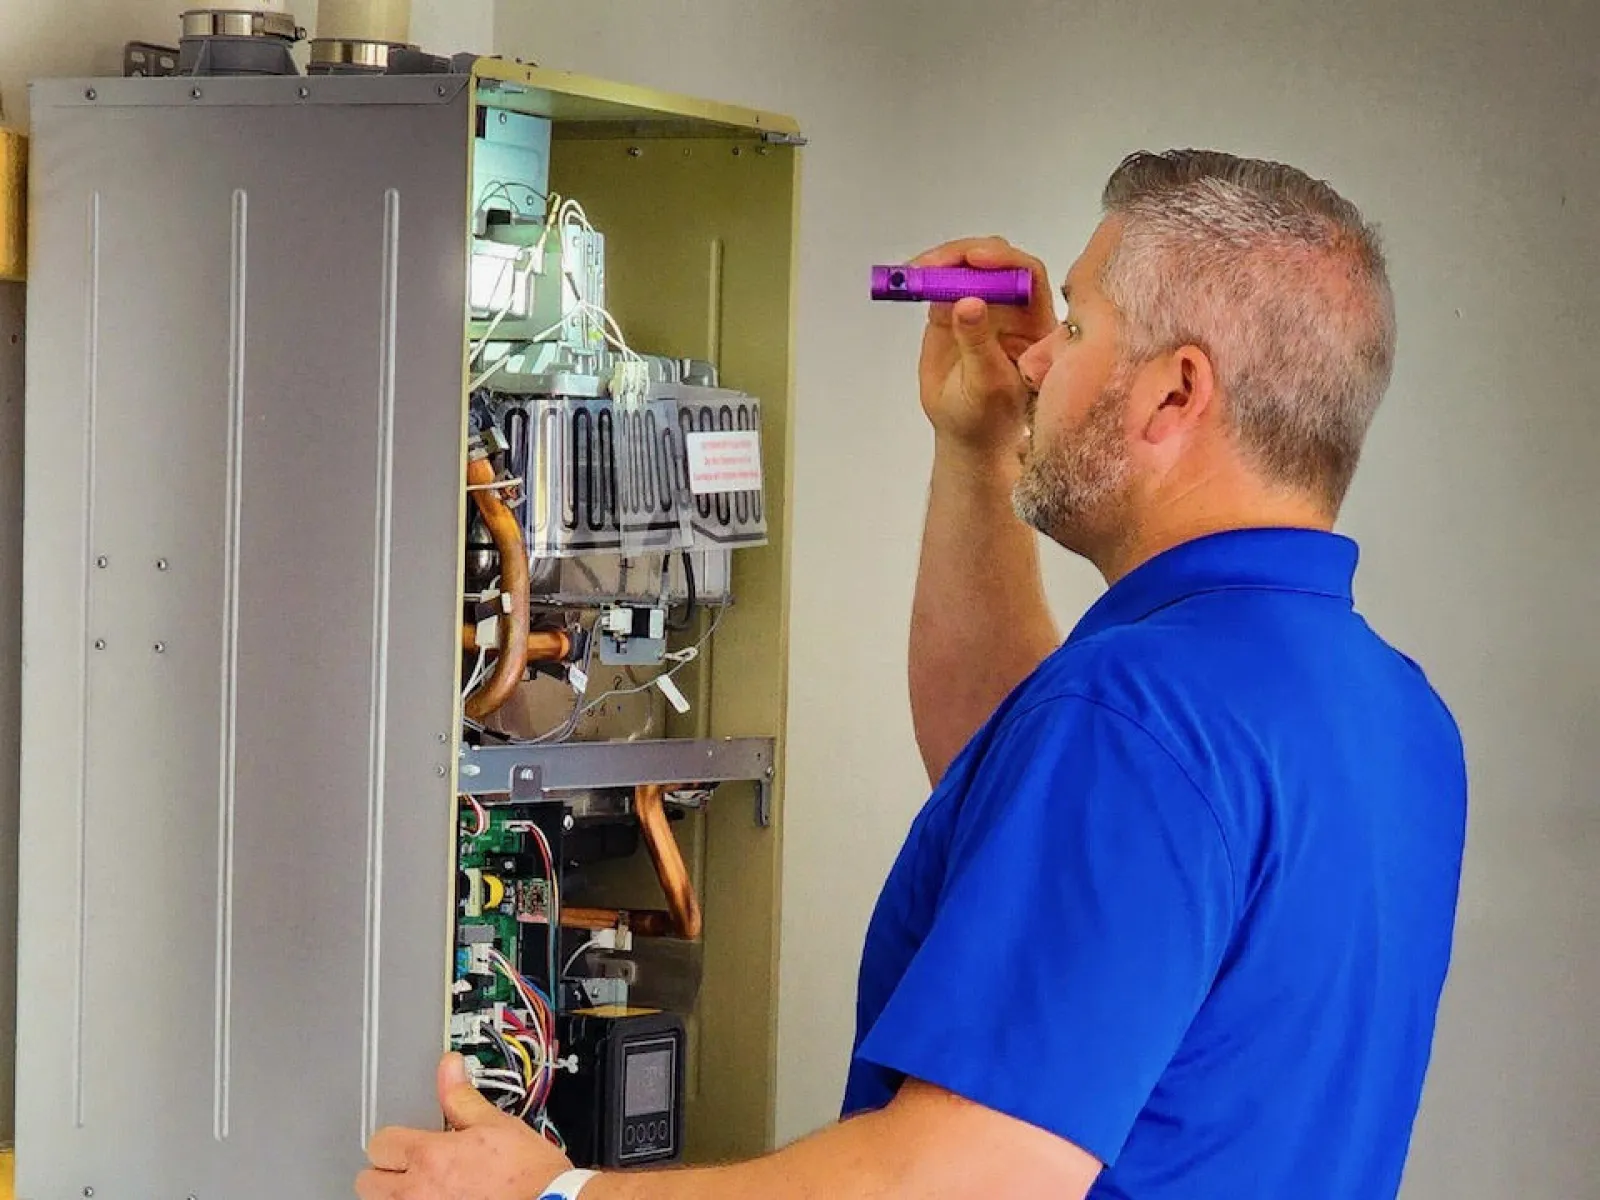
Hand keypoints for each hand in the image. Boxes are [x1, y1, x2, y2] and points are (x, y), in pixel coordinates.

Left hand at [356, 1053, 572, 1199]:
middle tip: (409, 1167)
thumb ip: (461, 1098)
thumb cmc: (527, 1173)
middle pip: (366, 1183)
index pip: (379, 1144)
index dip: (393, 1139)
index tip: (406, 1141)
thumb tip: (449, 1068)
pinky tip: (438, 1198)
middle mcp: (417, 1193)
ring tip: (425, 1187)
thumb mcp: (495, 1124)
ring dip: (396, 1194)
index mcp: (429, 1157)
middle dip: (384, 1172)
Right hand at [913, 237, 1058, 462]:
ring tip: (914, 274)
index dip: (1004, 260)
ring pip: (967, 265)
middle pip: (996, 260)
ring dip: (940, 261)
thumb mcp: (986, 384)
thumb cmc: (988, 415)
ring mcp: (982, 304)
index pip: (1027, 276)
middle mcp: (1013, 307)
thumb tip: (967, 302)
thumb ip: (978, 343)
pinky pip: (941, 280)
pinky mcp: (953, 307)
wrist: (965, 432)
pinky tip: (908, 280)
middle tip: (932, 265)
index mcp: (1034, 323)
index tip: (975, 259)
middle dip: (964, 255)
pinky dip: (923, 276)